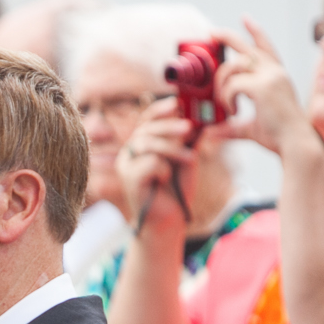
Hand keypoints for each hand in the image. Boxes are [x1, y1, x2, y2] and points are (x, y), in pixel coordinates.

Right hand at [117, 97, 210, 235]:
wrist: (170, 220)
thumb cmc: (177, 190)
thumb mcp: (186, 158)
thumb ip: (188, 139)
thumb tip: (197, 117)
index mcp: (142, 145)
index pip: (147, 120)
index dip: (160, 110)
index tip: (176, 103)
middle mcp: (130, 153)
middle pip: (147, 129)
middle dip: (170, 127)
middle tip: (189, 129)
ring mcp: (127, 166)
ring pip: (149, 144)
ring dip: (173, 150)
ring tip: (190, 160)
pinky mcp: (129, 180)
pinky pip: (150, 163)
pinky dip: (163, 170)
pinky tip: (164, 180)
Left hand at [214, 20, 309, 156]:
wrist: (294, 144)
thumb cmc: (279, 137)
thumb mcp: (251, 128)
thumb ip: (231, 127)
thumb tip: (211, 132)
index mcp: (276, 77)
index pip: (266, 47)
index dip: (255, 31)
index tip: (244, 18)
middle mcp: (275, 72)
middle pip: (247, 47)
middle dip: (227, 37)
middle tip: (211, 33)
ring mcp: (270, 77)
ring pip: (234, 65)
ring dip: (221, 82)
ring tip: (225, 102)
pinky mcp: (263, 86)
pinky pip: (233, 84)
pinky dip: (226, 98)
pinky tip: (233, 111)